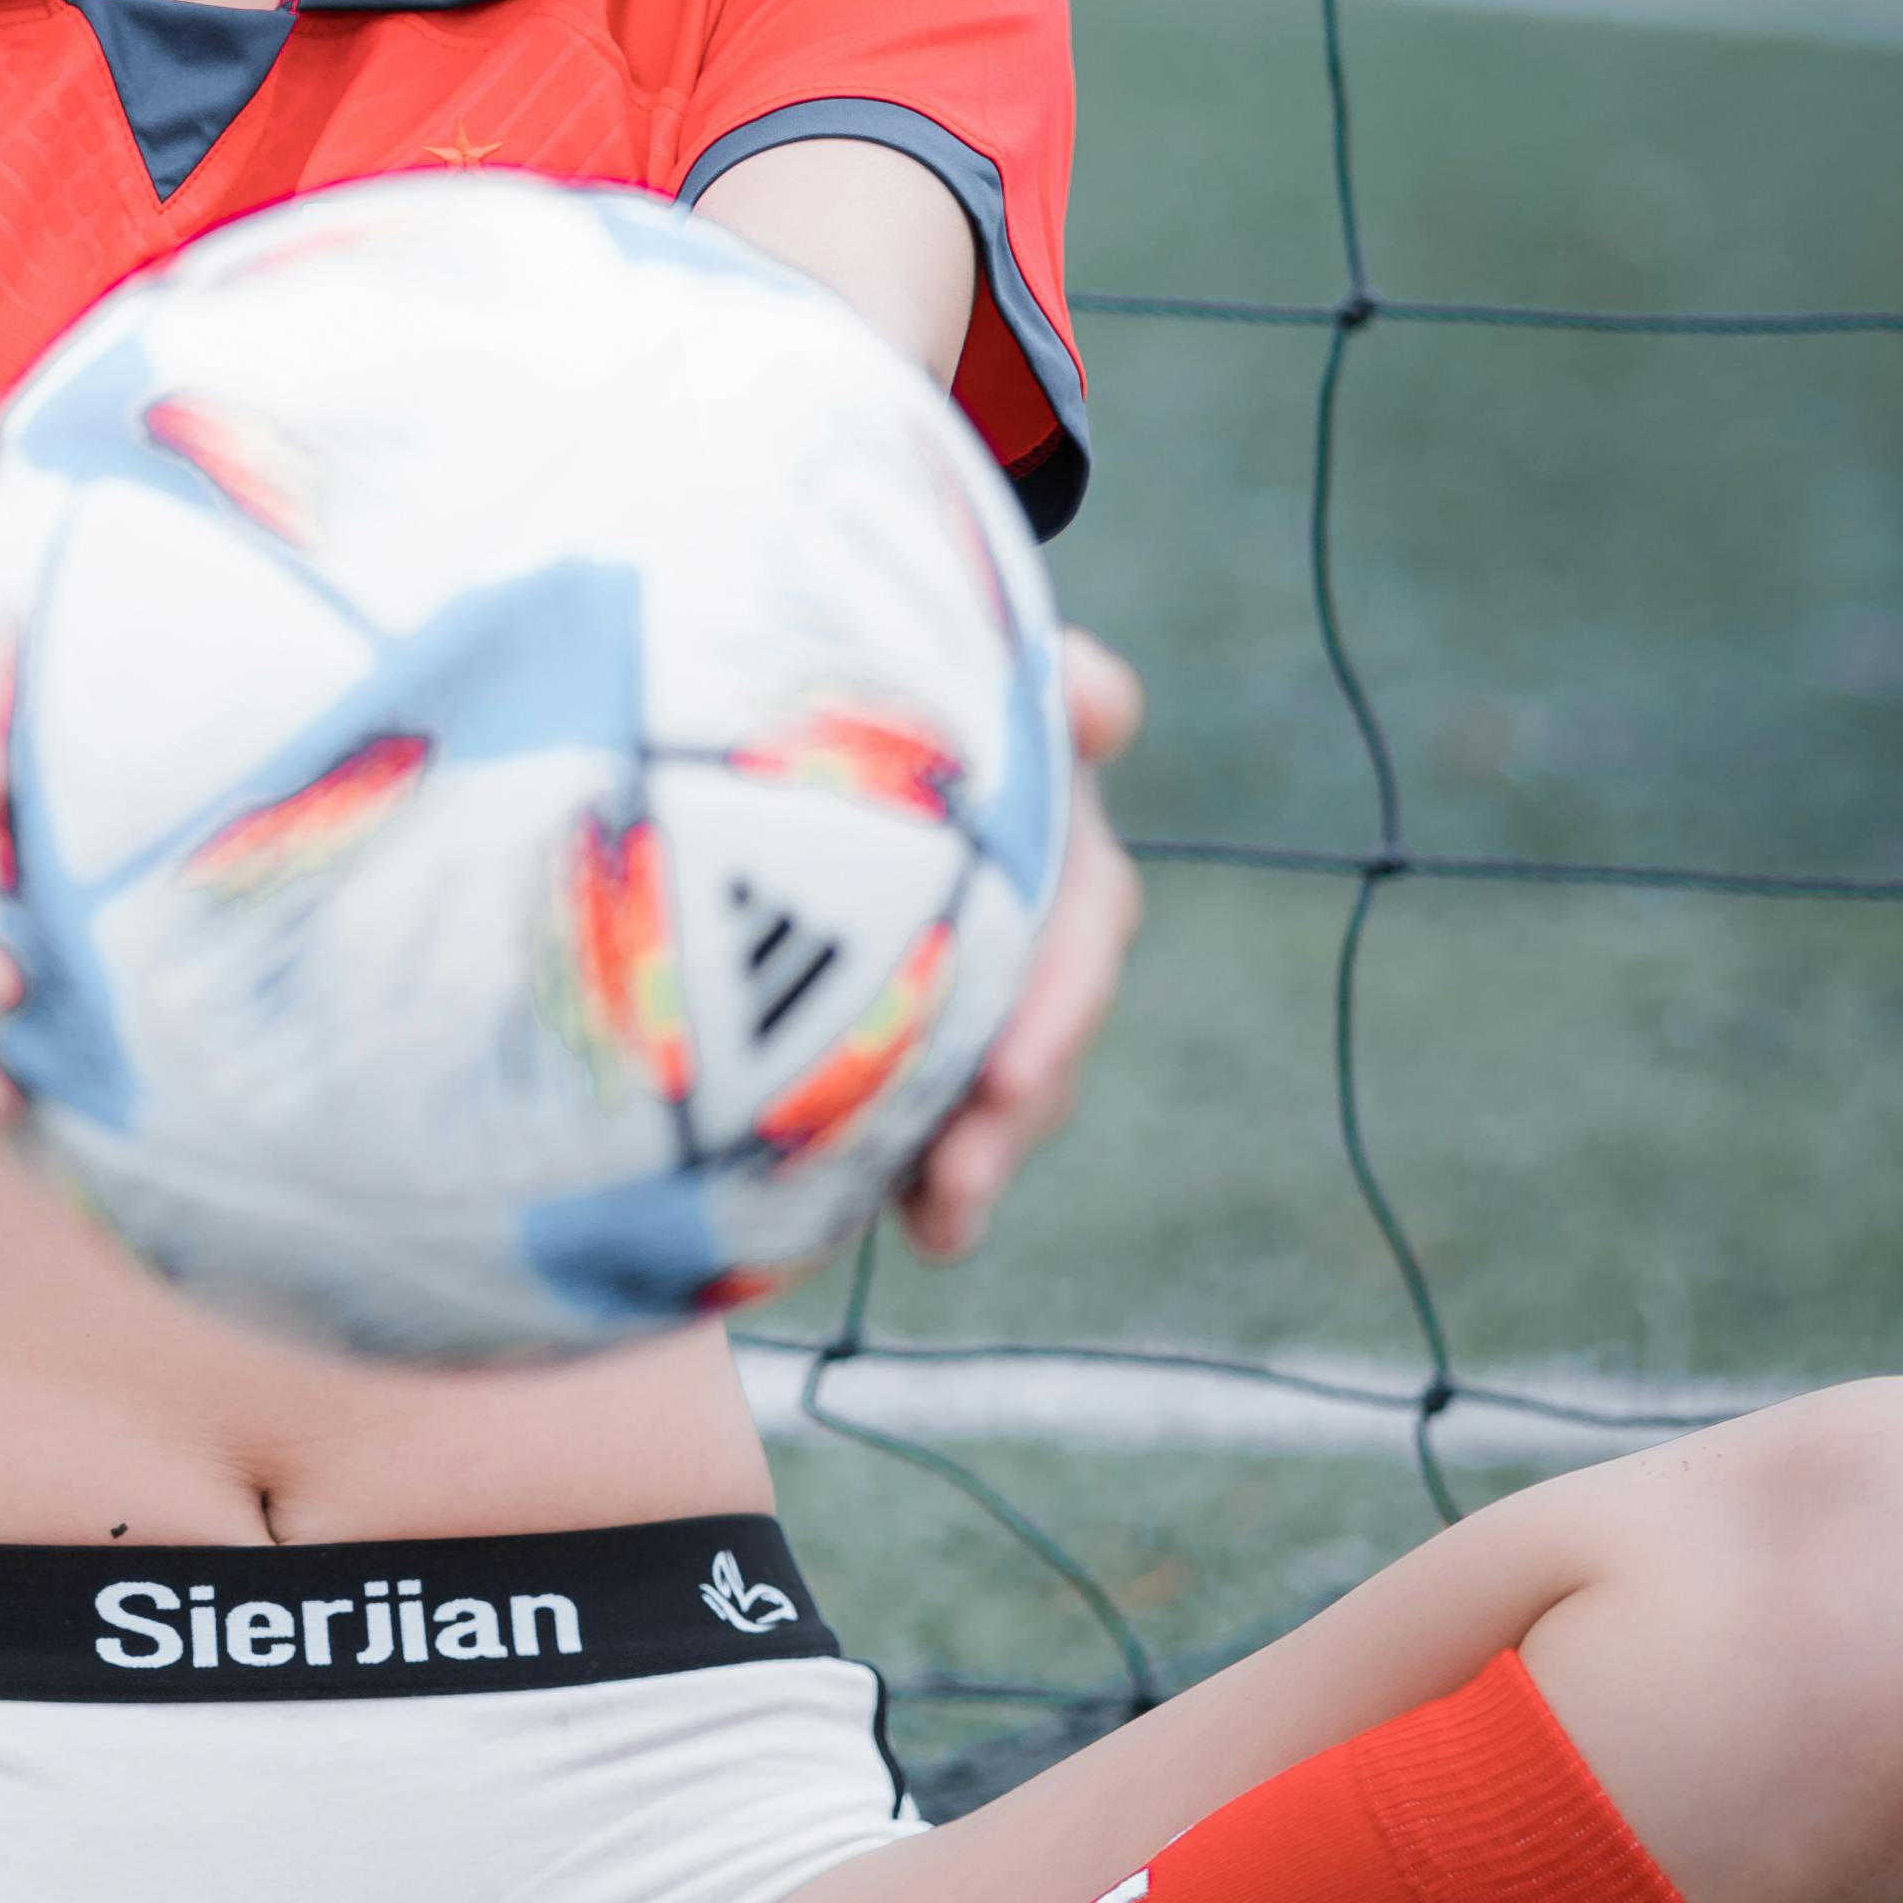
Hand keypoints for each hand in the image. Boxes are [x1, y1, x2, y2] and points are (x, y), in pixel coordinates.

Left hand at [887, 628, 1143, 1264]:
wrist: (800, 723)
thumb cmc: (888, 684)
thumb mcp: (958, 668)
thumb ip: (1040, 681)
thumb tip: (1102, 706)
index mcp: (1049, 835)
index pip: (1084, 916)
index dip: (1059, 999)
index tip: (1012, 1078)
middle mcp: (1032, 916)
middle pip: (1050, 1024)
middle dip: (1017, 1107)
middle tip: (968, 1166)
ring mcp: (982, 981)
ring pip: (1007, 1085)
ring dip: (984, 1157)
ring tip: (944, 1216)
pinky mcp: (920, 1030)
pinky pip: (942, 1110)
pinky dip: (935, 1179)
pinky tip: (919, 1234)